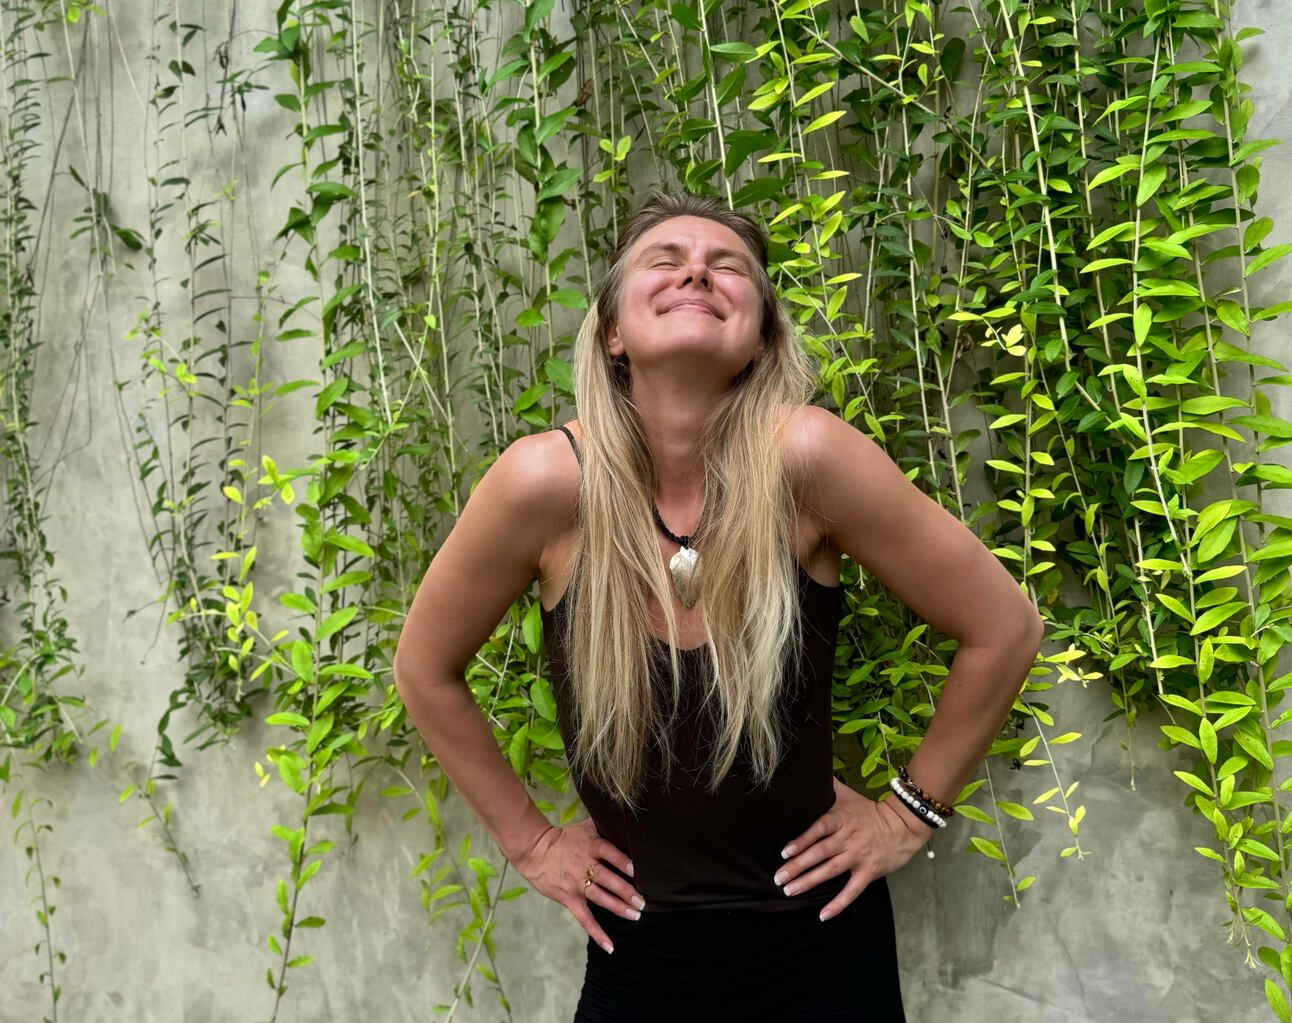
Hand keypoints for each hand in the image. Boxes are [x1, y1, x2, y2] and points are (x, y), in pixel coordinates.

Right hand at [511, 819, 644, 954]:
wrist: (535, 851)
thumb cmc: (564, 838)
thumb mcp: (585, 827)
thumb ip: (604, 824)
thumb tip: (625, 819)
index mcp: (590, 847)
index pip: (608, 853)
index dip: (621, 861)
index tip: (635, 870)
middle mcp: (584, 866)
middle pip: (607, 879)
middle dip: (625, 891)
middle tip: (642, 901)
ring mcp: (576, 884)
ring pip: (600, 898)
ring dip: (618, 907)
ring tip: (635, 915)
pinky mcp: (569, 899)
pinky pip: (584, 919)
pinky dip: (597, 933)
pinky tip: (610, 946)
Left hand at [773, 777, 929, 920]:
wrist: (903, 825)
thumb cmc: (870, 811)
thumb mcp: (848, 796)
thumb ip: (829, 786)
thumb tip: (811, 769)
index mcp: (840, 820)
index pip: (817, 830)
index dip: (801, 841)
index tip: (784, 851)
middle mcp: (847, 839)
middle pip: (819, 853)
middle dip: (797, 866)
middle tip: (778, 877)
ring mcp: (858, 857)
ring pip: (830, 871)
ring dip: (809, 882)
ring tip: (790, 891)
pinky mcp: (868, 872)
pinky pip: (852, 891)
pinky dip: (838, 904)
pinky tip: (823, 915)